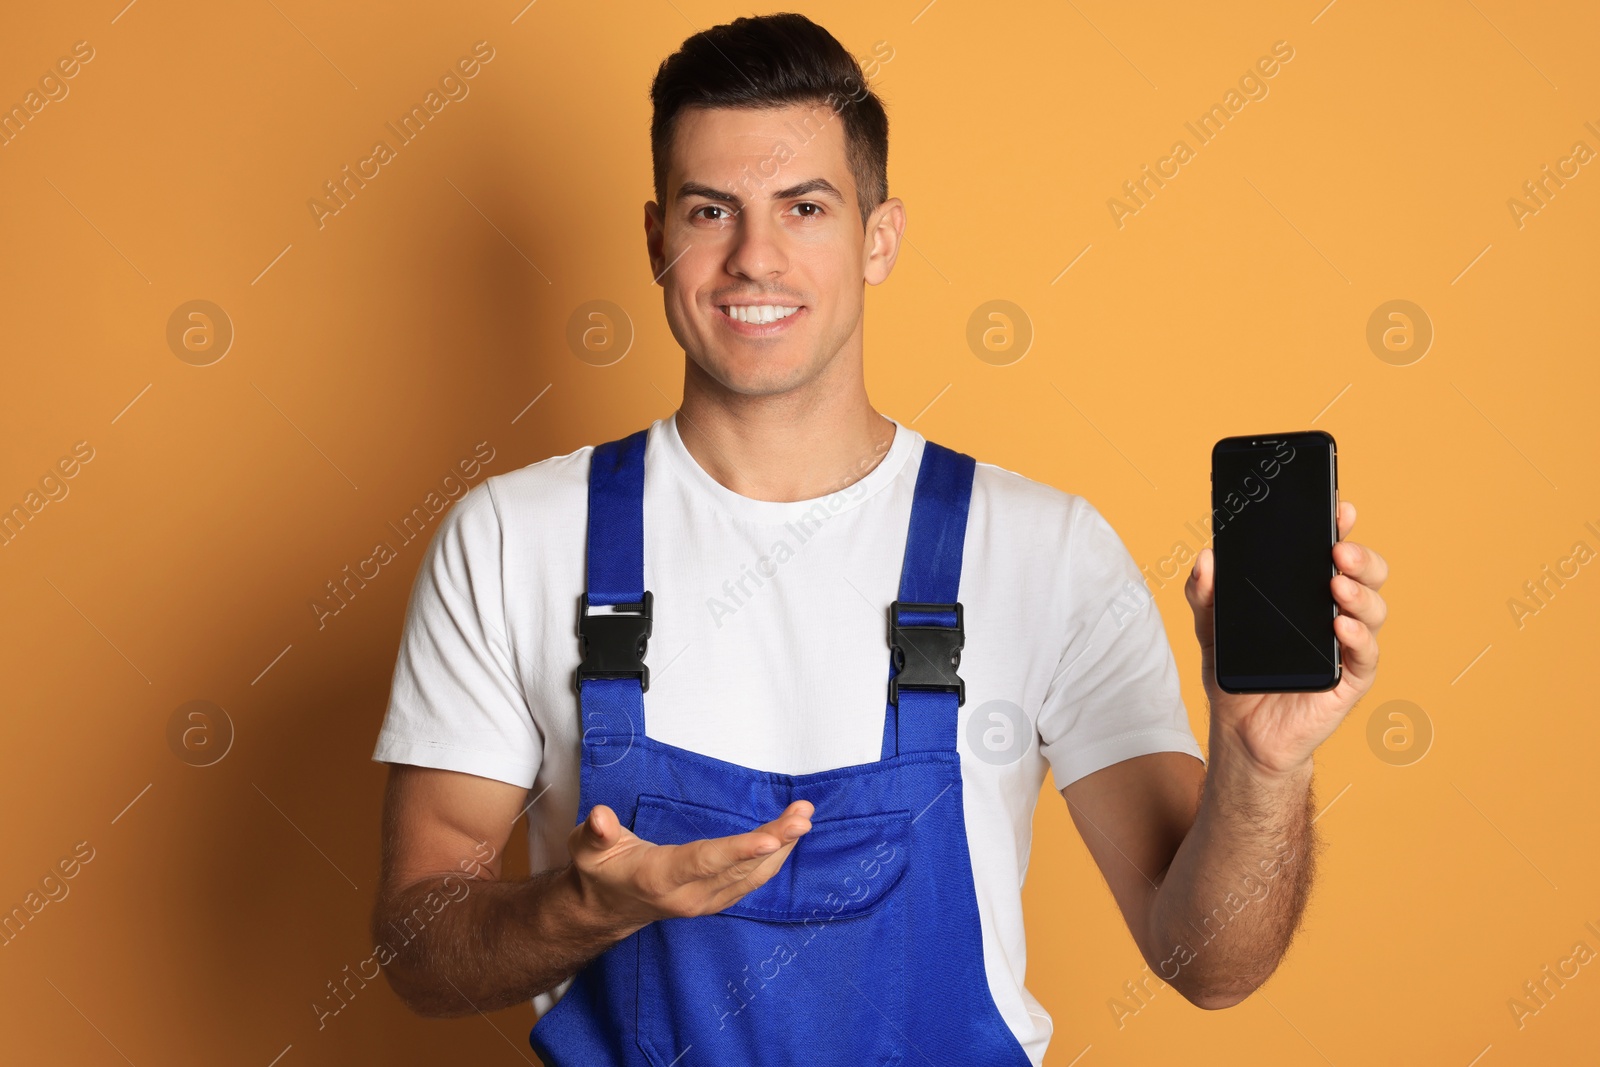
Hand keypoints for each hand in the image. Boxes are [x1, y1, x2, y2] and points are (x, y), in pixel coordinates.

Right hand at [564, 799, 813, 930]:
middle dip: (776, 841)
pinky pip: (752, 880)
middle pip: (739, 868)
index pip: (705, 862)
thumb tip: (600, 817)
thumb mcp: (587, 849)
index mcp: (659, 878)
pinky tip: (790, 836)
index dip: (740, 851)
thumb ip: (596, 833)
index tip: (772, 839)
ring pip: (753, 875)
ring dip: (782, 846)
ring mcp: (706, 901)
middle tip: (803, 815)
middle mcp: (689, 895)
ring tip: (804, 816)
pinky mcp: (716, 899)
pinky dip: (775, 857)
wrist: (605, 911)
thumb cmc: (598, 872)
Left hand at [1184, 500, 1388, 777]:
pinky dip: (1358, 637)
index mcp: (1307, 594)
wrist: (1242, 733)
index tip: (1338, 507)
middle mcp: (1334, 613)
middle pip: (1364, 575)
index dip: (1340, 528)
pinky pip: (1365, 654)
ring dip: (1360, 592)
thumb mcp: (1211, 629)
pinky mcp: (1350, 679)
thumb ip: (1205, 594)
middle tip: (1338, 548)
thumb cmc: (1236, 675)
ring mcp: (1346, 645)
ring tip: (1336, 583)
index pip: (1331, 553)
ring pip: (1372, 609)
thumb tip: (1205, 559)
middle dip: (1360, 556)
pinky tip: (1340, 626)